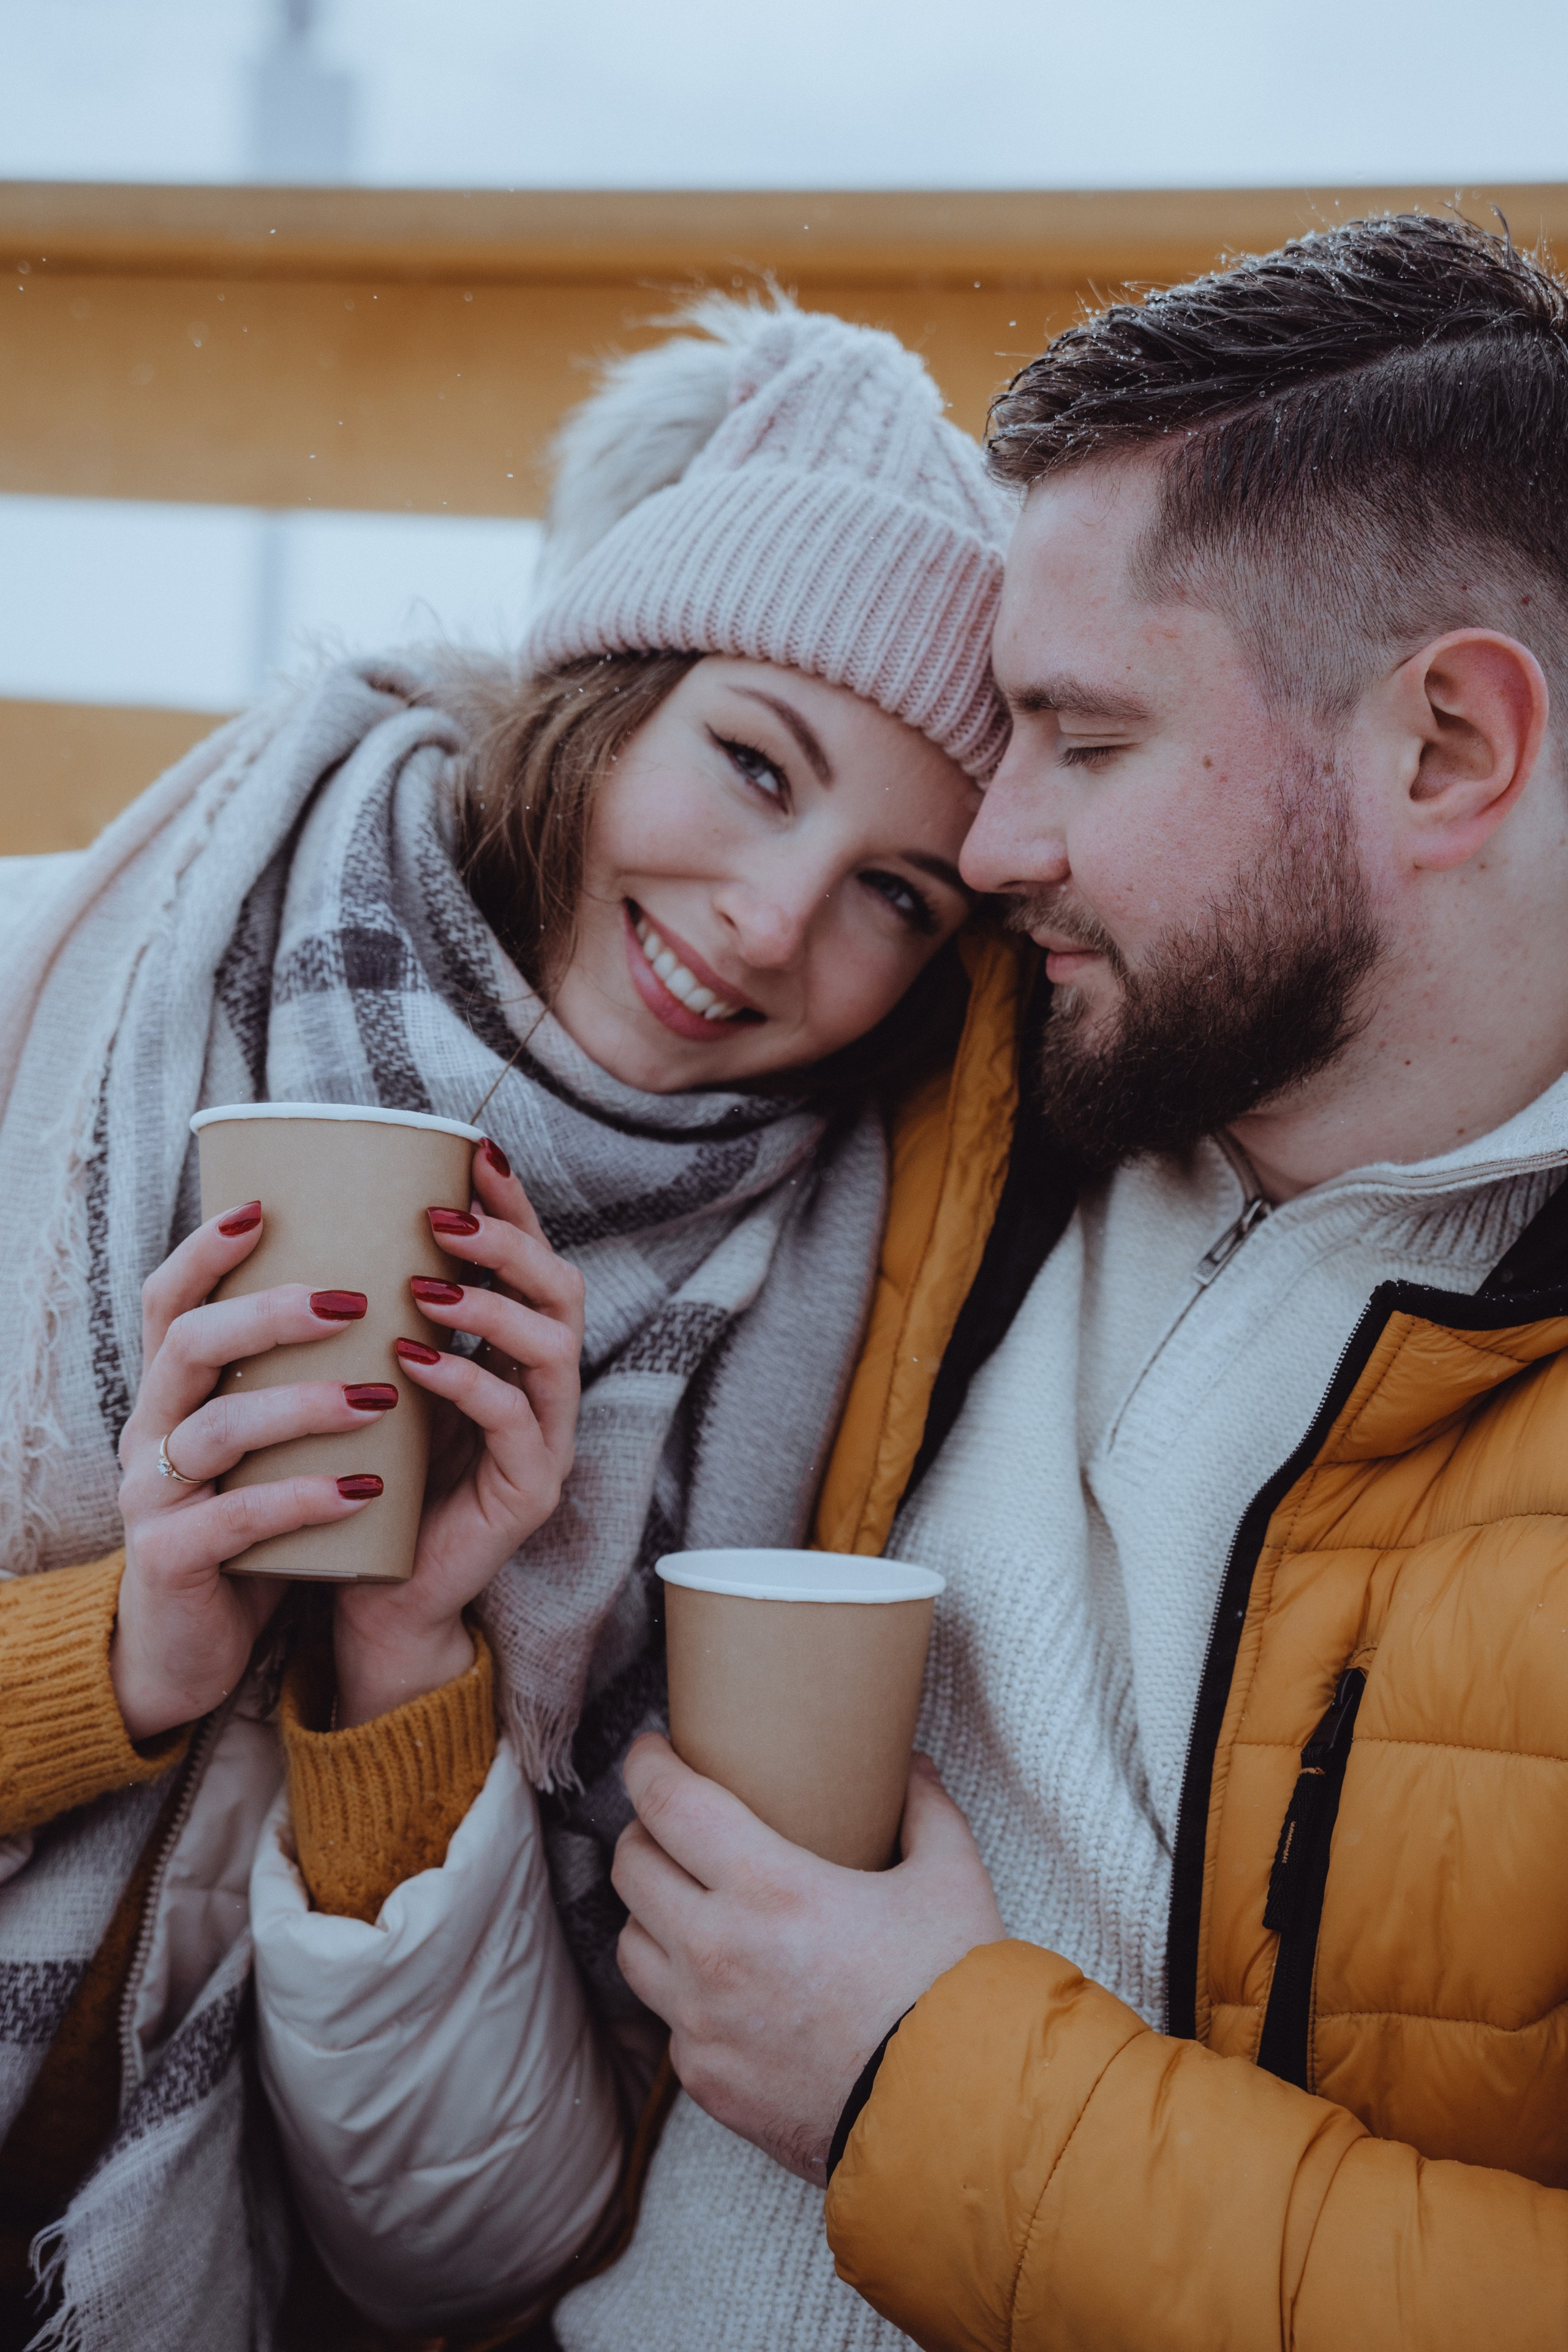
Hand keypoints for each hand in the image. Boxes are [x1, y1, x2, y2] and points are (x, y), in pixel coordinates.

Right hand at [113, 1205, 396, 1741]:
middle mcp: (150, 1433)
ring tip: (378, 1395)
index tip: (265, 1207)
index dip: (207, 1251)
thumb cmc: (246, 1523)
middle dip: (270, 1314)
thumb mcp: (261, 1442)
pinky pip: (237, 1521)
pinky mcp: (174, 1562)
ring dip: (302, 1405)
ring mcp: (153, 1498)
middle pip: (189, 1345)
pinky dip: (303, 1498)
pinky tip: (364, 1488)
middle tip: (354, 1300)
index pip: (168, 1301)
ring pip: (216, 1431)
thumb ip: (293, 1378)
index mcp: (170, 1394)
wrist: (190, 1646)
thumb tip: (383, 1290)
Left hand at [331, 1138, 584, 1726]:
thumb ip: (382, 1313)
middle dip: (509, 1240)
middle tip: (441, 1215)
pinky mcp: (530, 1491)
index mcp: (511, 1353)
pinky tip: (414, 1360)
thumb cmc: (371, 1473)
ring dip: (491, 1304)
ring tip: (427, 1281)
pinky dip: (467, 1381)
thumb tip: (331, 1218)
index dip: (512, 1202)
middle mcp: (543, 1388)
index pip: (530, 1259)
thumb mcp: (376, 1376)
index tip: (471, 1149)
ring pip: (553, 1347)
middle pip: (561, 1289)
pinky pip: (516, 1421)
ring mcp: (545, 1440)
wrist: (373, 1591)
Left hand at [612, 1736, 1005, 2181]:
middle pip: (631, 1868)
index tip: (649, 1750)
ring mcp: (703, 2025)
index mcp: (768, 1887)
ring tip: (684, 1901)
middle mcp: (716, 1952)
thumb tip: (909, 1769)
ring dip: (650, 1914)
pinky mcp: (707, 2082)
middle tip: (671, 1822)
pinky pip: (668, 2022)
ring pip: (631, 1946)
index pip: (668, 1804)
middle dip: (642, 1832)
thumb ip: (925, 1811)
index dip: (647, 1766)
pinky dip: (683, 1995)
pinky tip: (723, 1987)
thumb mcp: (952, 1879)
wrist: (952, 2122)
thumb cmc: (951, 1992)